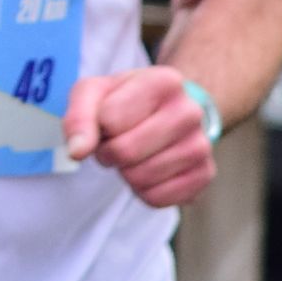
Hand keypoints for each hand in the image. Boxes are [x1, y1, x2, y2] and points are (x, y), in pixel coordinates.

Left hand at [64, 65, 215, 207]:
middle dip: (109, 152)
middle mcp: (190, 111)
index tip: (108, 119)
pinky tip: (148, 169)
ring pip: (141, 178)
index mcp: (164, 81)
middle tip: (115, 142)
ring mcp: (201, 145)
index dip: (99, 126)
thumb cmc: (126, 101)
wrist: (167, 111)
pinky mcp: (204, 175)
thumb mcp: (94, 93)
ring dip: (125, 171)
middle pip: (126, 152)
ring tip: (133, 153)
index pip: (110, 119)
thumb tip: (77, 151)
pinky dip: (142, 191)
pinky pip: (157, 198)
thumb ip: (78, 117)